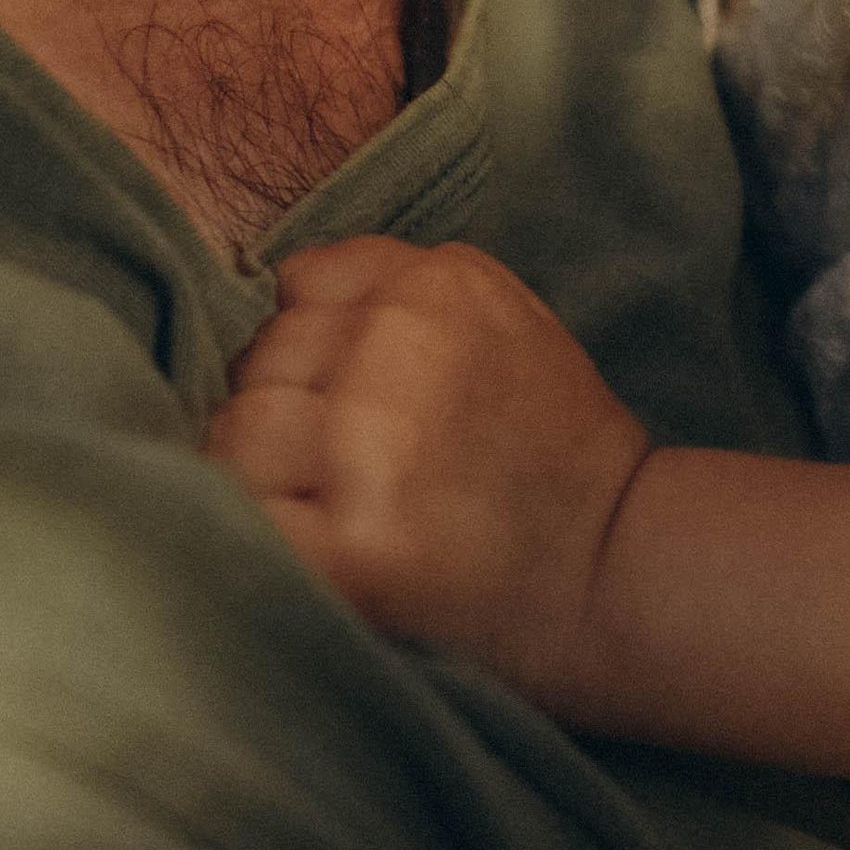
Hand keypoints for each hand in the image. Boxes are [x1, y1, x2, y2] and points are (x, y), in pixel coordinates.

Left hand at [203, 236, 650, 699]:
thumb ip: (393, 284)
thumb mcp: (501, 317)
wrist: (614, 567)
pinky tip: (305, 547)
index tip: (349, 398)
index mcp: (440, 283)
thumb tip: (279, 284)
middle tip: (342, 469)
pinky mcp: (350, 546)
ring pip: (234, 432)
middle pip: (260, 360)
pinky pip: (239, 514)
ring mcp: (370, 446)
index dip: (312, 349)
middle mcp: (400, 346)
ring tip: (324, 509)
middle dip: (283, 410)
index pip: (297, 288)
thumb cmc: (549, 446)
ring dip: (258, 474)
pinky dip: (254, 532)